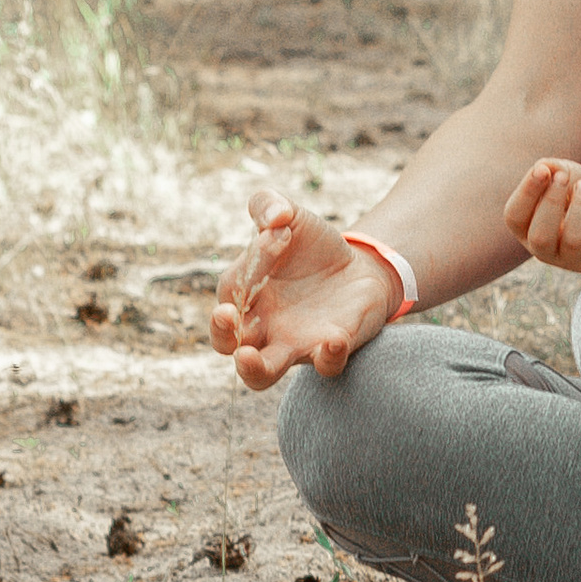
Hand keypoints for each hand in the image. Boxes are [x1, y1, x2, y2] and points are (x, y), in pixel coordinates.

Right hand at [210, 189, 402, 389]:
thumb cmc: (311, 247)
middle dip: (221, 334)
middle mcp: (261, 327)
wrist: (359, 266)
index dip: (250, 264)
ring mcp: (294, 343)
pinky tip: (333, 338)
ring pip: (261, 376)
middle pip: (227, 345)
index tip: (278, 233)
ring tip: (247, 359)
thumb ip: (268, 205)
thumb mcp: (290, 217)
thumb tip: (274, 216)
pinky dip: (327, 356)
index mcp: (245, 296)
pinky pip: (325, 366)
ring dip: (252, 369)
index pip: (232, 290)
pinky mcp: (330, 350)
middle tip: (227, 316)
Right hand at [505, 157, 580, 275]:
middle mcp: (544, 250)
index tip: (542, 170)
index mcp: (526, 229)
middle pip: (540, 237)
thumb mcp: (562, 172)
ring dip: (580, 207)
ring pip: (573, 241)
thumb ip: (549, 167)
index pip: (515, 218)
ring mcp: (571, 260)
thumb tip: (542, 168)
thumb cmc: (577, 188)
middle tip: (564, 176)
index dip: (526, 193)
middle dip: (552, 201)